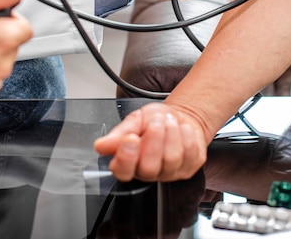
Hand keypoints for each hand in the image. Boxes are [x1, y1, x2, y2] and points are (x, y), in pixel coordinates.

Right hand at [94, 102, 208, 181]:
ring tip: (168, 120)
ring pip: (171, 159)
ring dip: (171, 133)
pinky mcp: (188, 168)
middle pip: (148, 168)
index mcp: (129, 162)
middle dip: (153, 140)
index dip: (126, 157)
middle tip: (155, 122)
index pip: (122, 171)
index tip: (131, 138)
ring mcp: (170, 173)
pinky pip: (189, 154)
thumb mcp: (135, 120)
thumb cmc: (154, 121)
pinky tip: (181, 128)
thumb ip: (119, 133)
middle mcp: (148, 171)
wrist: (177, 118)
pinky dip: (186, 135)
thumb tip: (101, 145)